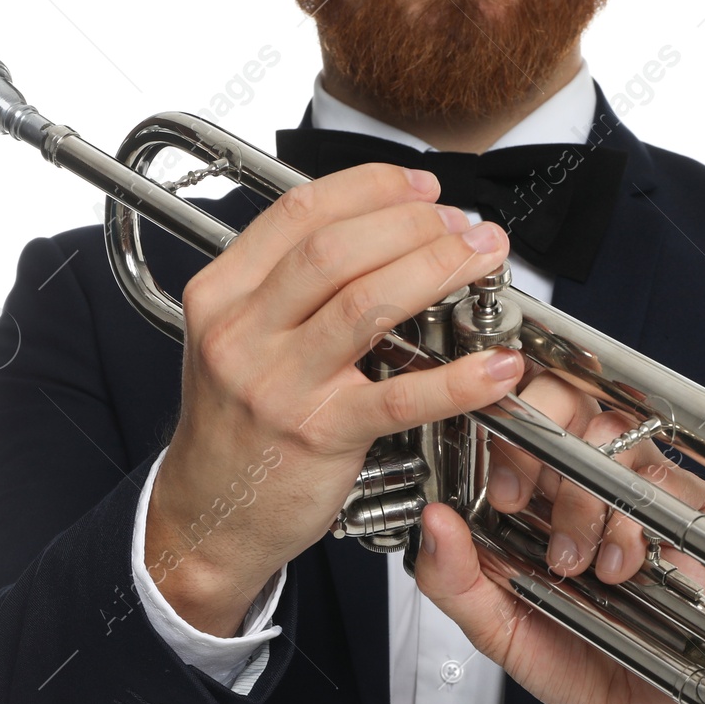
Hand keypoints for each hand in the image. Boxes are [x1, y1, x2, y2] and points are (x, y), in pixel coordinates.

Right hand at [144, 164, 521, 635]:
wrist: (208, 515)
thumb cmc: (236, 429)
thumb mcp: (236, 341)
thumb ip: (285, 288)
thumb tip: (374, 235)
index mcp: (222, 294)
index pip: (300, 212)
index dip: (372, 188)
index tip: (423, 188)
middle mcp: (242, 332)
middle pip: (337, 247)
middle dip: (415, 224)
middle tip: (464, 226)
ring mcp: (279, 384)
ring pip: (368, 303)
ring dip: (438, 271)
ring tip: (481, 262)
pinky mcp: (319, 435)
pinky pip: (400, 397)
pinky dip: (458, 379)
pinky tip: (496, 366)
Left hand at [412, 371, 704, 703]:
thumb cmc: (581, 665)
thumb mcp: (500, 631)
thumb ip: (455, 582)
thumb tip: (432, 520)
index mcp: (538, 494)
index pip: (518, 421)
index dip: (503, 436)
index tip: (498, 492)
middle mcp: (589, 480)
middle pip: (570, 402)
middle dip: (539, 441)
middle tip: (521, 502)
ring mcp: (642, 490)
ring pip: (615, 437)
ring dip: (583, 499)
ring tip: (575, 563)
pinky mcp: (691, 510)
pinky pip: (662, 485)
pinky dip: (631, 528)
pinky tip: (620, 570)